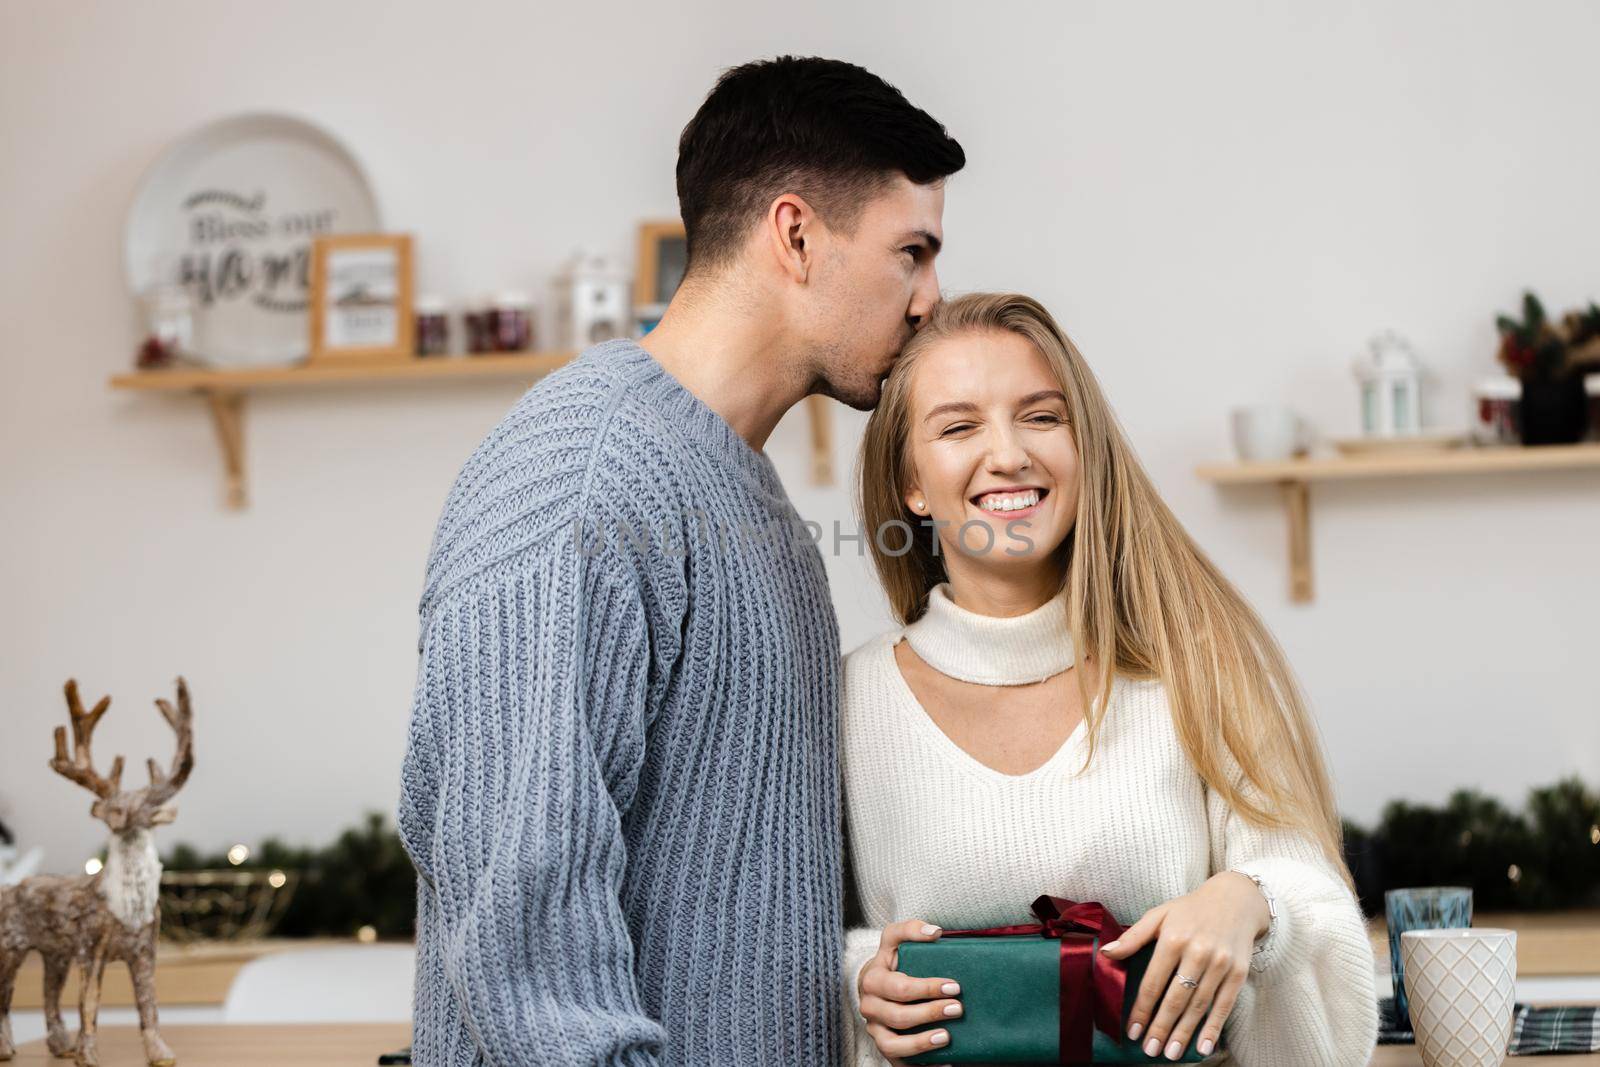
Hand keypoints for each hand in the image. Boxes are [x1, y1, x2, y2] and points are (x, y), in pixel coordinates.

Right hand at [856, 918, 963, 1064]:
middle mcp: (869, 1006)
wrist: (873, 986)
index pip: (899, 986)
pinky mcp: (883, 1047)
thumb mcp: (894, 941)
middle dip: (930, 1012)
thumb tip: (936, 932)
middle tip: (958, 1008)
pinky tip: (943, 1062)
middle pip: (898, 1014)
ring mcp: (875, 1029)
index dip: (927, 987)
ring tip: (946, 1036)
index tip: (954, 986)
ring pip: (893, 1043)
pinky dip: (920, 1064)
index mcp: (873, 979)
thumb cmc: (891, 963)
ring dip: (921, 1042)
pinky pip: (898, 1062)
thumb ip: (910, 930)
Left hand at [1098, 872, 1269, 1060]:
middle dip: (1161, 1027)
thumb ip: (1133, 936)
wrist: (1235, 900)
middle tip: (1150, 1050)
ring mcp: (1220, 964)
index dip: (1142, 1009)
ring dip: (1184, 1032)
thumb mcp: (1159, 915)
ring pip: (1199, 1005)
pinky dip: (1214, 1027)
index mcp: (1174, 939)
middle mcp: (1198, 952)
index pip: (1153, 982)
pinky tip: (1203, 1046)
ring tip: (1170, 1053)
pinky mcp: (1239, 973)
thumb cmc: (1190, 909)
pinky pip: (1224, 1005)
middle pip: (1176, 998)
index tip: (1132, 1030)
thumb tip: (1106, 953)